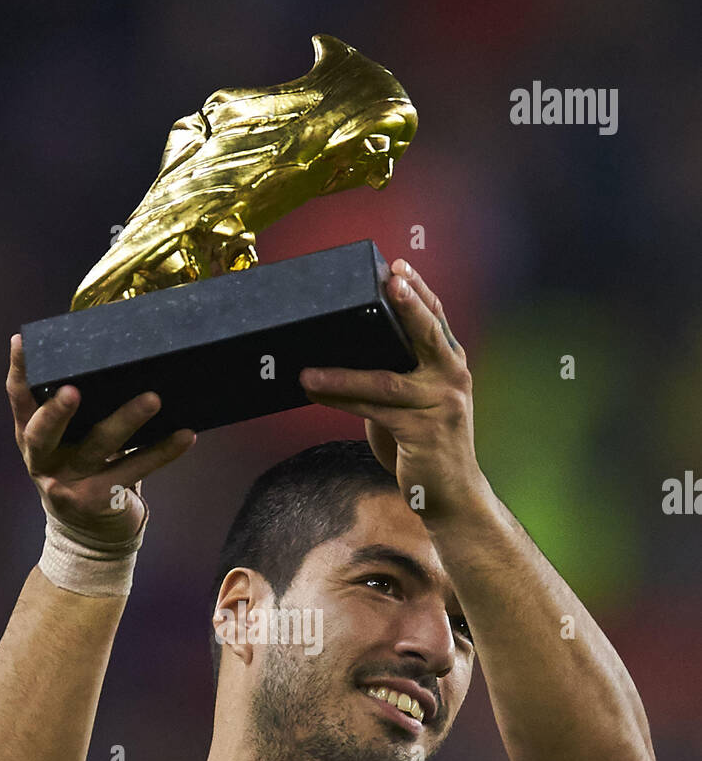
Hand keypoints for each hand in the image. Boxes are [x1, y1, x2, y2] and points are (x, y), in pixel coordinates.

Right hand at [6, 335, 195, 541]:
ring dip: (127, 420)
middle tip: (73, 390)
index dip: (18, 371)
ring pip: (98, 447)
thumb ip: (77, 410)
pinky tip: (186, 436)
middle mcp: (43, 460)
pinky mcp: (99, 499)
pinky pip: (135, 469)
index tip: (22, 341)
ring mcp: (69, 483)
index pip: (18, 400)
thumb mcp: (67, 442)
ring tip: (152, 399)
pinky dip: (162, 452)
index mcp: (30, 437)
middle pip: (42, 433)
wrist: (89, 535)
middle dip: (56, 411)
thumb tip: (115, 355)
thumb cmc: (82, 470)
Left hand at [299, 261, 487, 524]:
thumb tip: (345, 355)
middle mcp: (452, 378)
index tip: (399, 265)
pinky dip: (340, 399)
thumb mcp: (413, 405)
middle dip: (408, 302)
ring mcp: (441, 404)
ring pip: (385, 379)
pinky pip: (373, 410)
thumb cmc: (425, 446)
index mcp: (451, 364)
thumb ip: (393, 378)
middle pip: (427, 332)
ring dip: (340, 373)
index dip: (419, 291)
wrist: (451, 495)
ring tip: (308, 367)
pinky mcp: (423, 431)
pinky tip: (314, 390)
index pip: (436, 319)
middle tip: (390, 277)